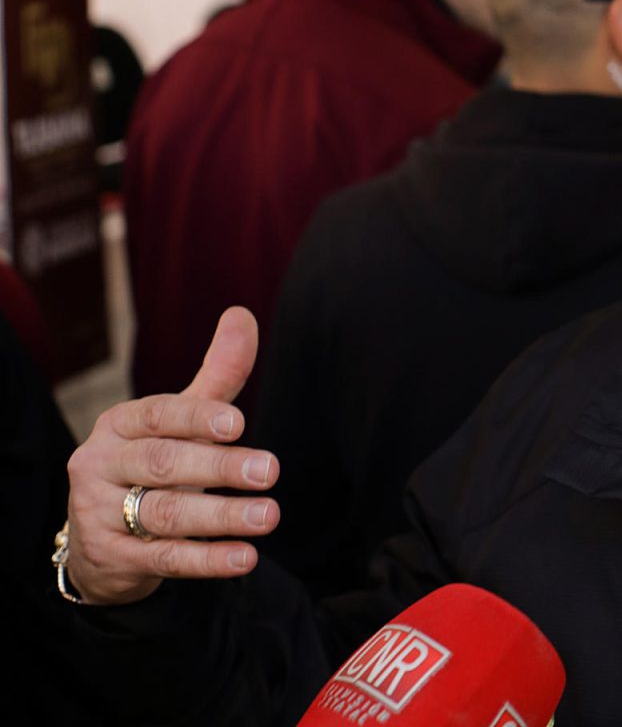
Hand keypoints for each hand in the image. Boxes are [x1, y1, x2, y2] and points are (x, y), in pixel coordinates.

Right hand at [64, 308, 280, 604]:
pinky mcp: (112, 558)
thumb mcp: (180, 420)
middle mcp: (102, 464)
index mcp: (121, 424)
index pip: (159, 415)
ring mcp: (99, 513)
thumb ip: (216, 376)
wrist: (98, 539)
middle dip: (218, 468)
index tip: (238, 423)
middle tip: (270, 470)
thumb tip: (242, 314)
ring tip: (269, 515)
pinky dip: (206, 560)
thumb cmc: (151, 465)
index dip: (197, 418)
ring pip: (164, 514)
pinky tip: (245, 558)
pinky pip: (163, 560)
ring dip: (220, 517)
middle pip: (162, 464)